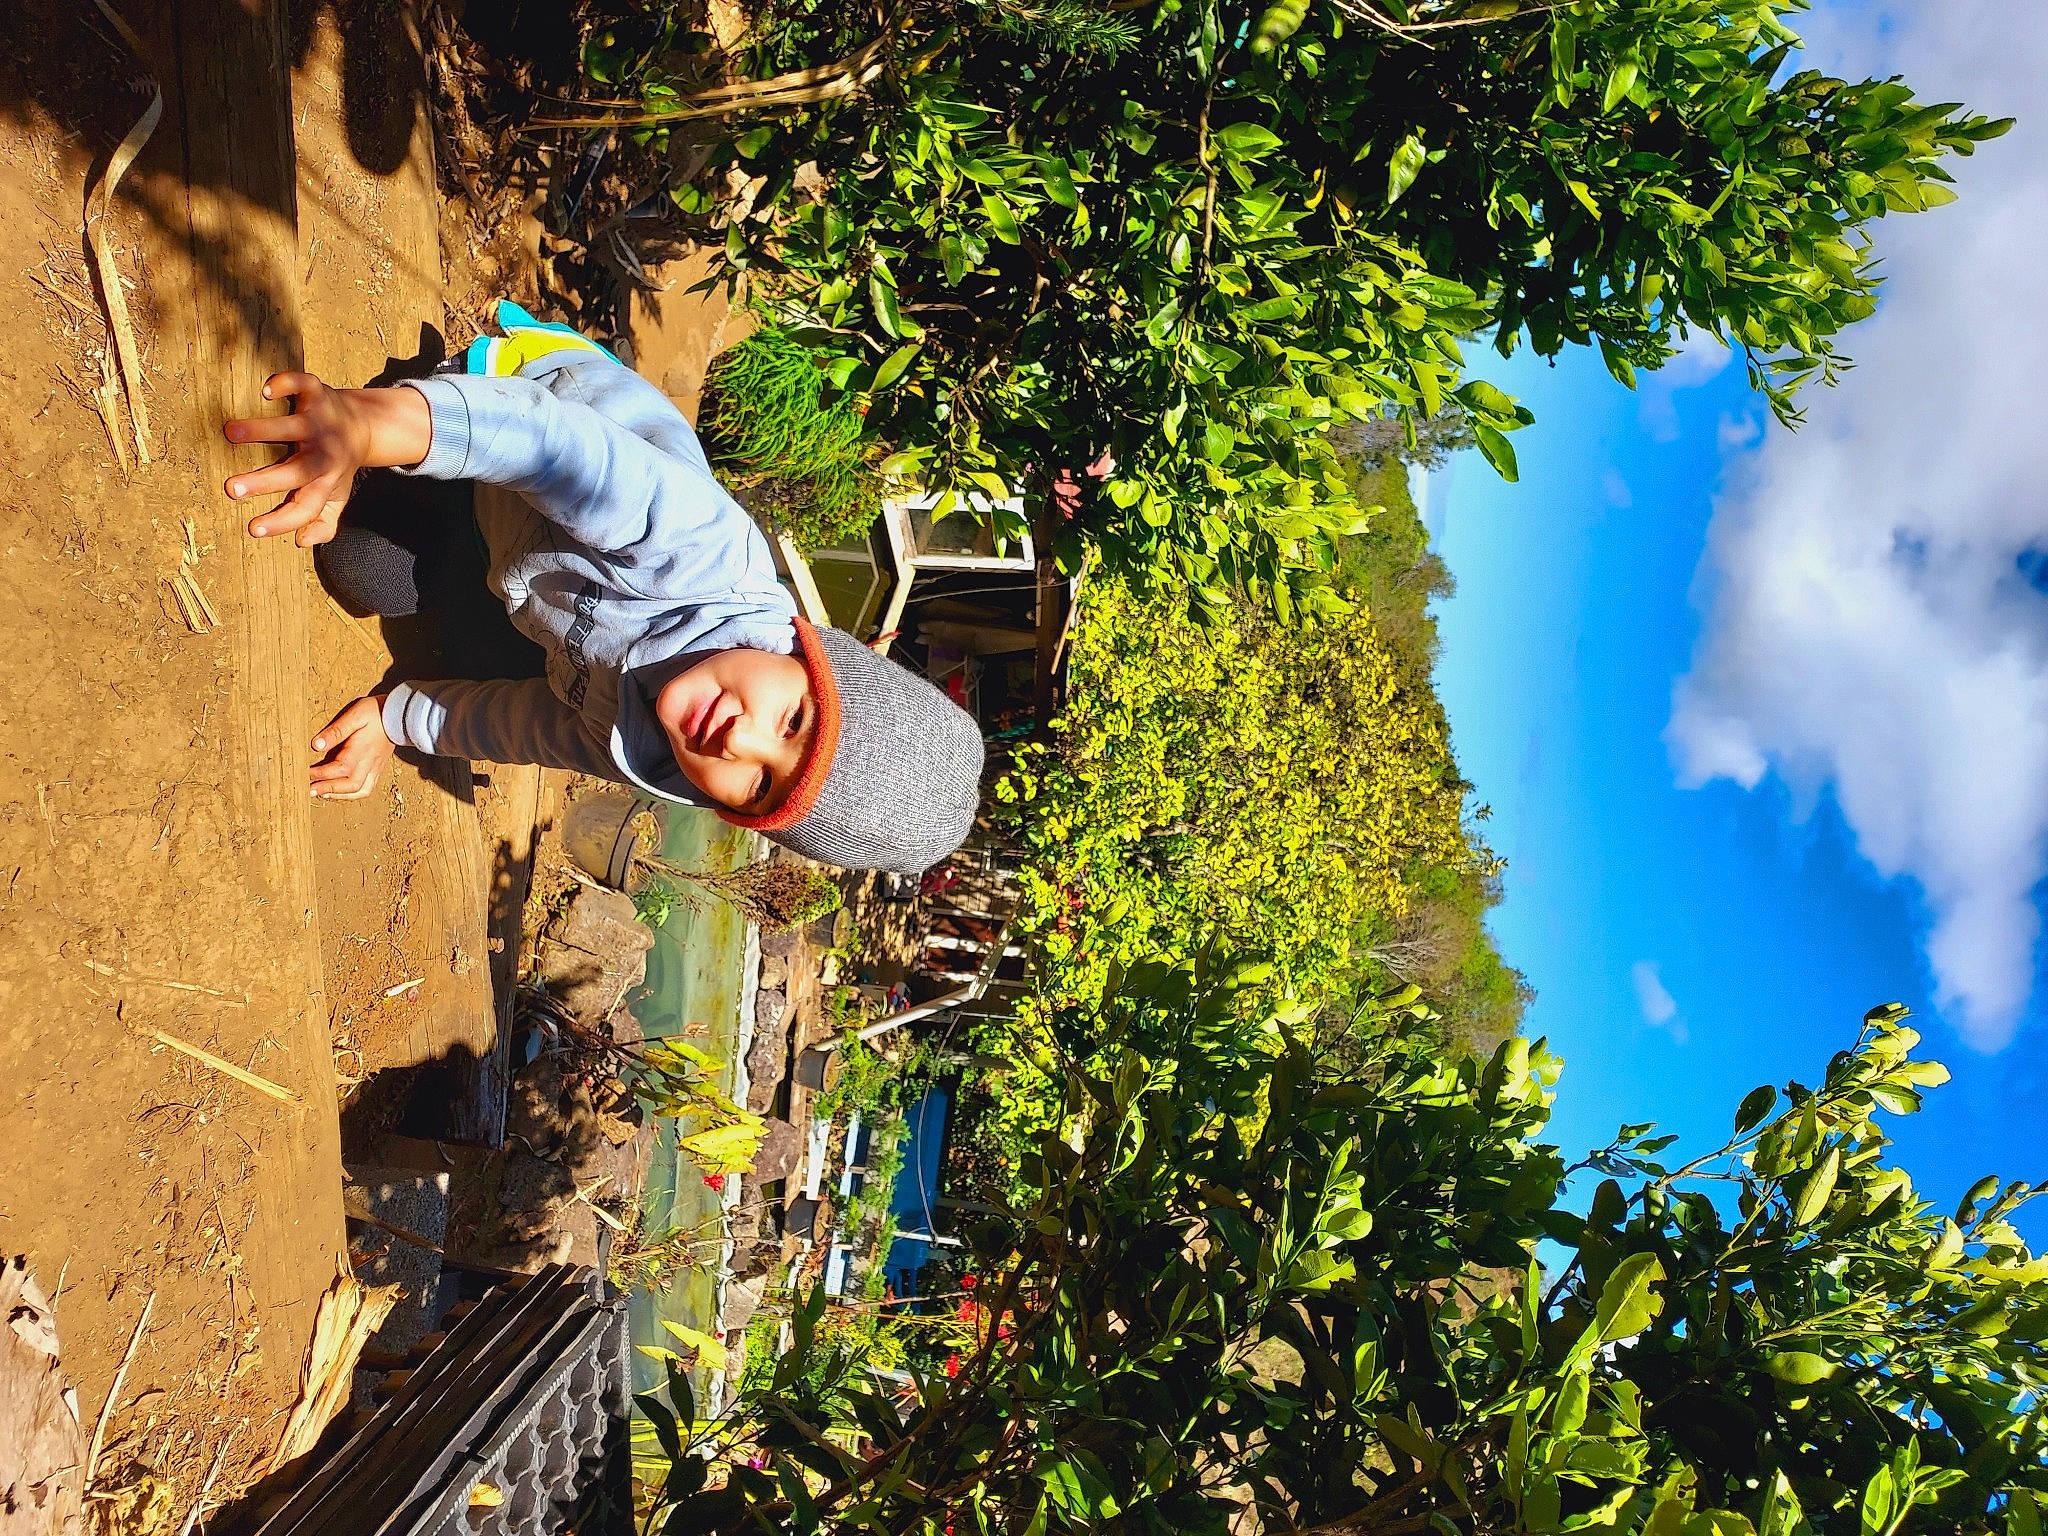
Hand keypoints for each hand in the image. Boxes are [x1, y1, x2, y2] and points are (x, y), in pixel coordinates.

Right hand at [224, 373, 369, 546]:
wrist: (366, 424)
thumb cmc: (339, 464)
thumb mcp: (336, 494)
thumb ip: (322, 520)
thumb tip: (301, 542)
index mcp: (326, 480)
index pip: (306, 506)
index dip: (283, 520)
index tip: (253, 529)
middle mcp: (324, 453)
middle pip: (297, 471)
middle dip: (265, 481)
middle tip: (231, 488)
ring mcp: (320, 422)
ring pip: (292, 427)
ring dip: (262, 429)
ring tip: (230, 433)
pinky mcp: (318, 393)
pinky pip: (304, 385)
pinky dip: (286, 384)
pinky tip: (266, 390)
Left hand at [311, 695, 393, 800]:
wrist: (400, 715)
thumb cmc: (377, 712)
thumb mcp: (355, 715)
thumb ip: (336, 731)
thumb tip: (316, 745)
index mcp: (362, 751)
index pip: (339, 769)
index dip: (321, 774)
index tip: (305, 774)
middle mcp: (369, 763)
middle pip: (349, 786)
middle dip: (328, 790)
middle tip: (309, 790)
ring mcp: (374, 768)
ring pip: (359, 791)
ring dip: (339, 796)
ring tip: (322, 794)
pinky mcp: (377, 768)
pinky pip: (366, 788)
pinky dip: (352, 794)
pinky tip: (340, 792)